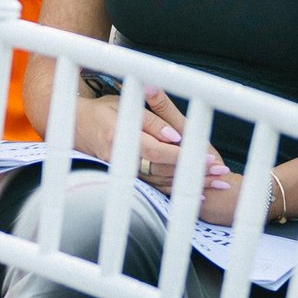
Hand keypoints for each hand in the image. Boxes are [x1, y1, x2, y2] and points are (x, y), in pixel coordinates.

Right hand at [75, 85, 227, 194]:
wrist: (77, 126)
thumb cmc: (103, 110)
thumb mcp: (124, 104)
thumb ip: (151, 117)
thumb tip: (174, 136)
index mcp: (120, 137)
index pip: (156, 150)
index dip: (181, 155)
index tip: (205, 156)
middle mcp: (120, 159)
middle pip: (163, 169)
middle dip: (193, 171)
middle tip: (221, 171)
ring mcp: (123, 172)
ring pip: (162, 182)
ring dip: (190, 183)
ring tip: (218, 182)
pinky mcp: (128, 180)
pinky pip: (155, 189)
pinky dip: (178, 191)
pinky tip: (197, 193)